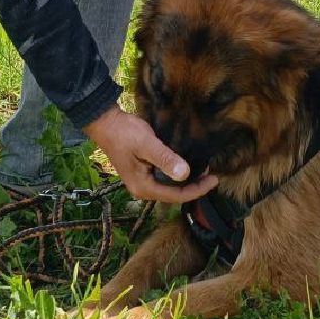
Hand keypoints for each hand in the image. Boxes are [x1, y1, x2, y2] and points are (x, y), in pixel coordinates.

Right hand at [82, 106, 217, 203]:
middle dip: (193, 187)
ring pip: (169, 187)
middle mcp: (142, 189)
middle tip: (211, 175)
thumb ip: (165, 159)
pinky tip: (186, 165)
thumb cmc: (125, 133)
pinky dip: (177, 175)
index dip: (197, 190)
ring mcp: (141, 181)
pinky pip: (164, 179)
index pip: (176, 196)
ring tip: (203, 170)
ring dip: (186, 181)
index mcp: (143, 187)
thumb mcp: (147, 145)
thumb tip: (185, 174)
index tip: (214, 179)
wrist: (105, 123)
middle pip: (173, 195)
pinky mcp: (142, 172)